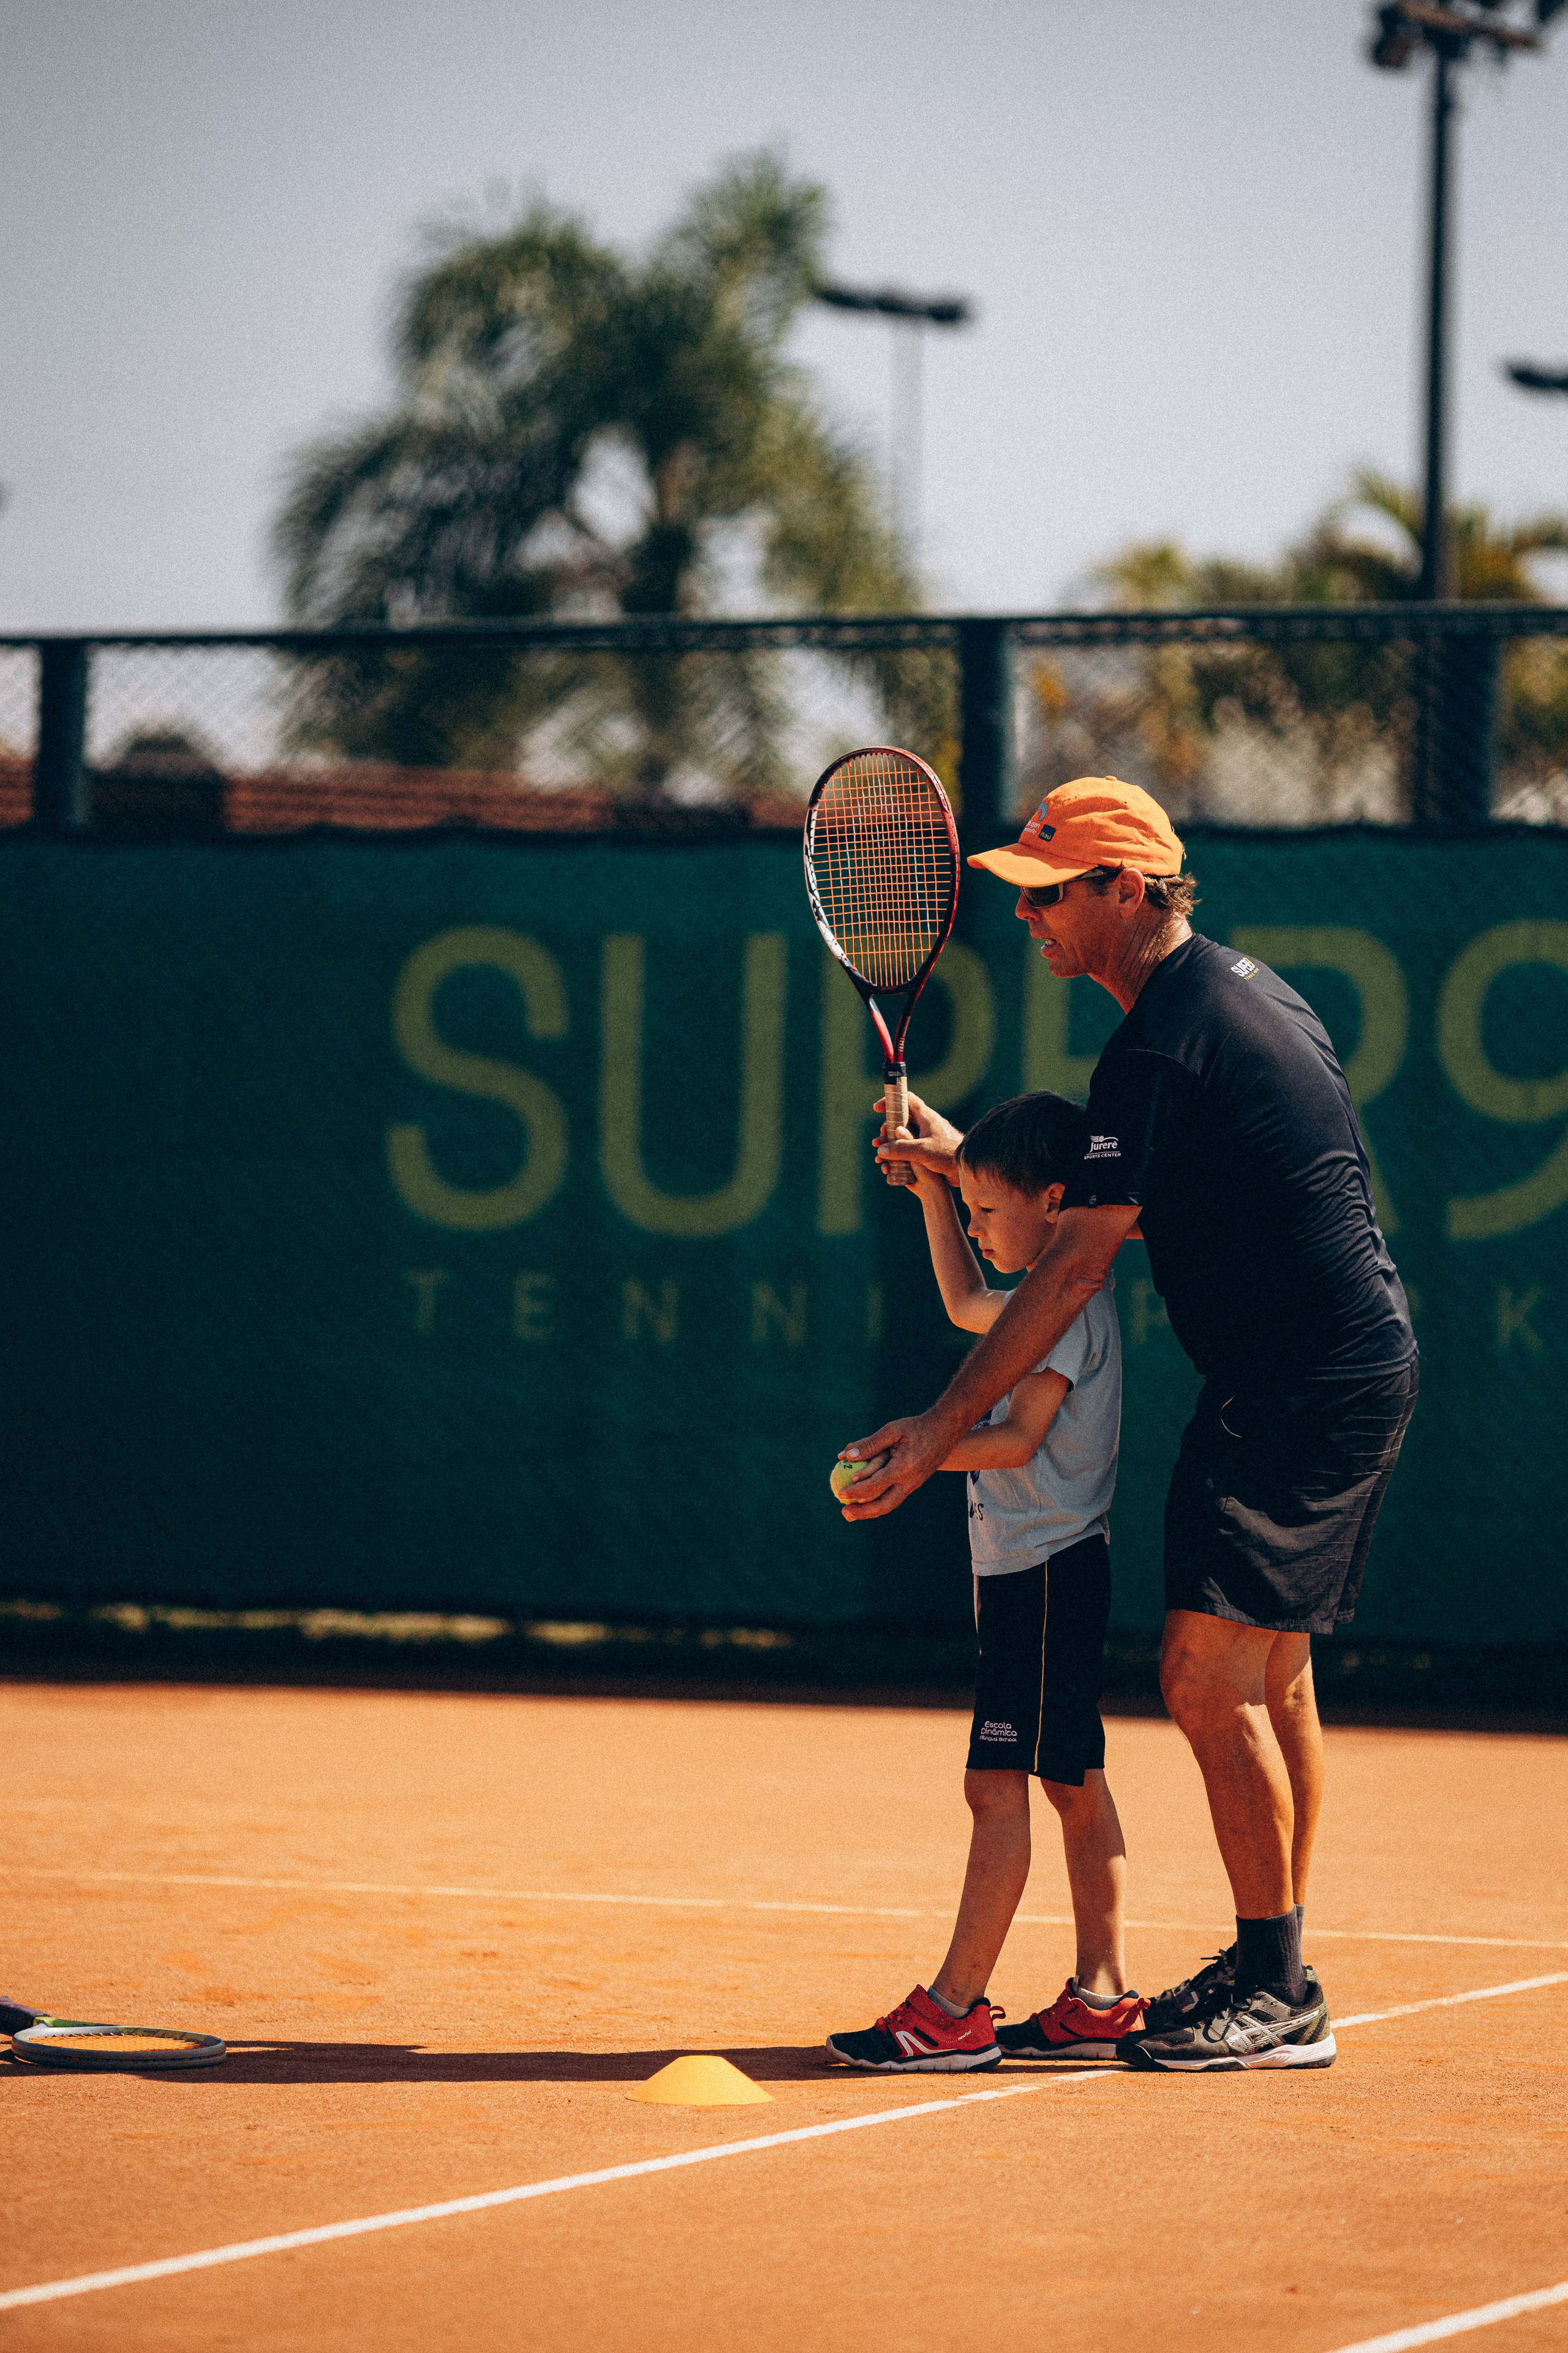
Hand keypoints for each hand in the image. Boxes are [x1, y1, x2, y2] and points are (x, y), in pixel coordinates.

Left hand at [834, 1411, 951, 1519]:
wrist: (946, 1431)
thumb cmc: (917, 1427)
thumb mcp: (892, 1430)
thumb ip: (870, 1444)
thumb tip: (846, 1456)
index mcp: (904, 1467)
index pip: (876, 1485)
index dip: (856, 1491)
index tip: (840, 1493)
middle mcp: (910, 1481)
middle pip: (884, 1505)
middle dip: (863, 1512)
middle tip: (844, 1512)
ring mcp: (913, 1485)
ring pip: (890, 1505)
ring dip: (870, 1511)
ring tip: (851, 1512)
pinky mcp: (914, 1484)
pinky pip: (894, 1498)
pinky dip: (878, 1503)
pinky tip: (865, 1502)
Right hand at [871, 1092, 963, 1189]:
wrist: (967, 1169)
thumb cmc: (949, 1154)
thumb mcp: (923, 1151)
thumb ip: (902, 1149)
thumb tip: (881, 1149)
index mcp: (926, 1117)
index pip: (906, 1100)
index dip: (891, 1100)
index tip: (877, 1109)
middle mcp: (925, 1125)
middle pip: (900, 1120)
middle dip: (886, 1130)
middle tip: (879, 1140)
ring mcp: (926, 1138)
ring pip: (903, 1137)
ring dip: (890, 1145)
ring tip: (879, 1155)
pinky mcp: (926, 1152)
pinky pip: (908, 1150)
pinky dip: (897, 1156)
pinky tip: (889, 1166)